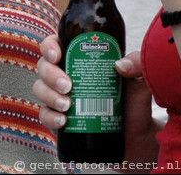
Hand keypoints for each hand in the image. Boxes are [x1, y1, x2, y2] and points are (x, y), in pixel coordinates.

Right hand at [34, 35, 162, 165]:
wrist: (137, 135)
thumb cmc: (134, 102)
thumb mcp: (140, 80)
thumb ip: (137, 65)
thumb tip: (120, 65)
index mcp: (79, 60)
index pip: (57, 45)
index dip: (49, 46)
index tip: (57, 55)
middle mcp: (65, 76)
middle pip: (43, 67)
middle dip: (50, 74)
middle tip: (67, 86)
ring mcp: (59, 97)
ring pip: (40, 89)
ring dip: (49, 95)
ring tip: (66, 105)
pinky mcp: (59, 119)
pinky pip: (44, 115)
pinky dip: (50, 116)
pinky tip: (63, 121)